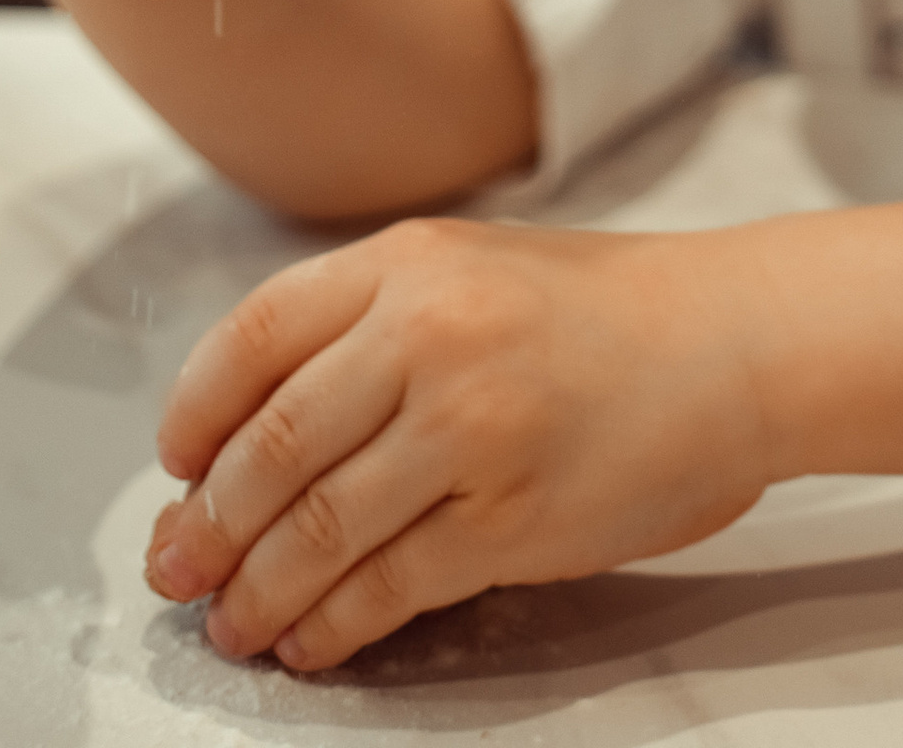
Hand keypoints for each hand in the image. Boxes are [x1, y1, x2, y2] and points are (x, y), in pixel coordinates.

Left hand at [143, 218, 771, 669]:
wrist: (729, 343)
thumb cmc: (602, 311)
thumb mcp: (473, 270)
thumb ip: (370, 326)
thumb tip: (251, 433)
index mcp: (409, 263)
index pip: (254, 340)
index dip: (194, 414)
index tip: (173, 468)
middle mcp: (429, 335)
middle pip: (270, 448)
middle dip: (207, 524)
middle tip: (175, 568)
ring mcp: (470, 429)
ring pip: (317, 529)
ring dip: (257, 590)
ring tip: (231, 622)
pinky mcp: (511, 519)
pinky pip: (390, 586)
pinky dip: (334, 624)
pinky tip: (312, 638)